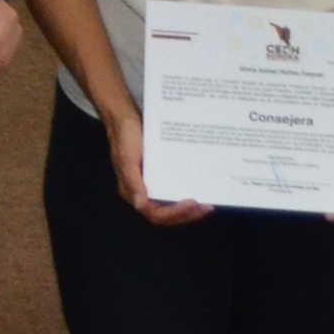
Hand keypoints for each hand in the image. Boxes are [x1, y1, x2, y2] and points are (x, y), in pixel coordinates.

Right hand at [108, 106, 213, 228]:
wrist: (125, 117)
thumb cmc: (125, 138)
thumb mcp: (127, 159)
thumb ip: (133, 182)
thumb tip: (141, 205)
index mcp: (133, 193)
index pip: (155, 213)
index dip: (175, 213)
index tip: (193, 202)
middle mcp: (143, 193)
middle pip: (166, 216)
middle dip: (187, 215)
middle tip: (207, 207)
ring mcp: (152, 185)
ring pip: (172, 207)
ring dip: (190, 210)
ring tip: (207, 204)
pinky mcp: (160, 176)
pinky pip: (174, 191)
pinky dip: (187, 194)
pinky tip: (201, 189)